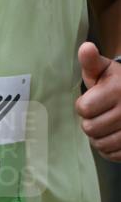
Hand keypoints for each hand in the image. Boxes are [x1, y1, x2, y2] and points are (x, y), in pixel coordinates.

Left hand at [75, 42, 120, 161]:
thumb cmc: (116, 82)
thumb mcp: (104, 69)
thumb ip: (91, 61)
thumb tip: (86, 47)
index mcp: (118, 90)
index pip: (84, 108)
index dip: (84, 105)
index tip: (93, 99)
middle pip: (90, 128)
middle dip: (90, 121)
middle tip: (99, 113)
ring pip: (100, 144)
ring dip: (98, 136)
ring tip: (104, 124)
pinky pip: (112, 154)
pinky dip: (108, 148)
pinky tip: (112, 135)